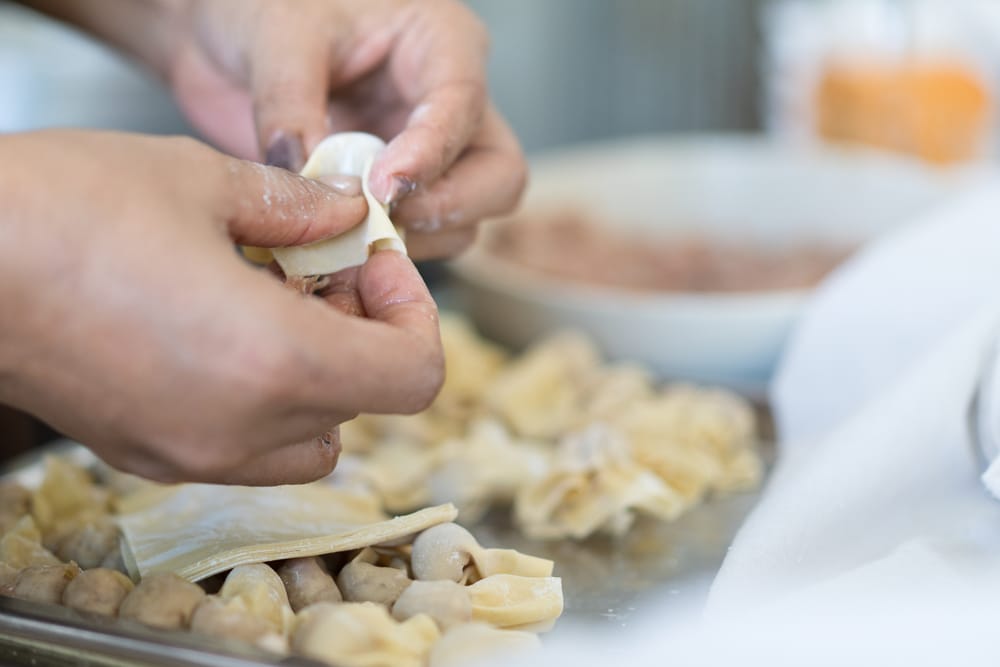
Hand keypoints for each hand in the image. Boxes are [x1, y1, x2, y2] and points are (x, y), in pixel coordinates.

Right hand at [0, 130, 443, 484]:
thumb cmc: (60, 214)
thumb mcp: (199, 181)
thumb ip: (296, 208)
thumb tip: (345, 217)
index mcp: (277, 364)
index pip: (414, 376)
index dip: (413, 315)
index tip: (374, 267)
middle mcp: (242, 431)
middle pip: (365, 402)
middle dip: (363, 332)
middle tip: (322, 267)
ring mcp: (194, 453)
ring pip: (312, 436)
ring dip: (319, 374)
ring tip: (272, 300)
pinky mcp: (149, 454)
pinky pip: (247, 444)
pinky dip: (264, 396)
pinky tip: (219, 327)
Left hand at [169, 0, 526, 259]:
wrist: (225, 42)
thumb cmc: (266, 9)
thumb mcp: (277, 36)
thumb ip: (290, 101)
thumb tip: (306, 170)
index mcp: (441, 43)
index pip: (464, 106)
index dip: (432, 153)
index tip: (384, 187)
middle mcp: (451, 106)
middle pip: (499, 178)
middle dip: (449, 208)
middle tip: (379, 217)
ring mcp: (430, 158)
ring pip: (465, 221)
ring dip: (413, 238)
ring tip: (346, 231)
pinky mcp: (398, 198)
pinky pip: (416, 241)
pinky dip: (381, 252)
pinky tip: (336, 243)